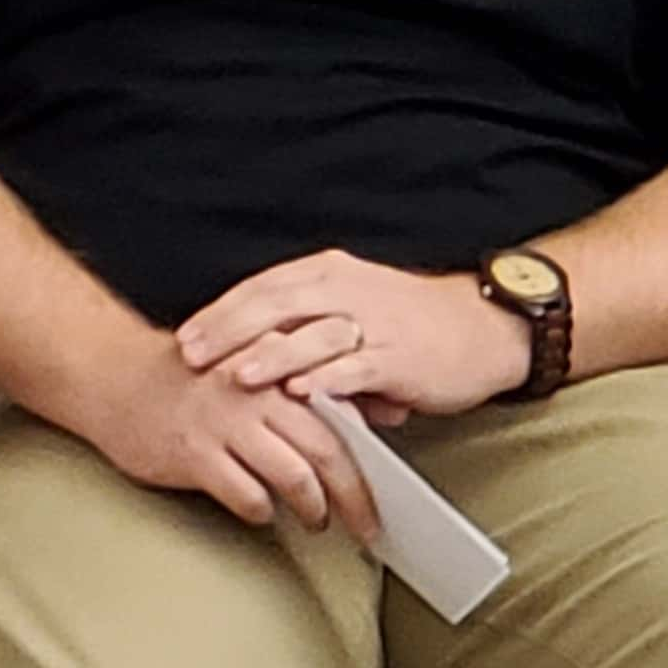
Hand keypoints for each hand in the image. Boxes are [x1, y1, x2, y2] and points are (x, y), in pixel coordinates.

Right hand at [81, 326, 379, 542]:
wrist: (110, 375)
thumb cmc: (183, 379)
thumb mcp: (246, 370)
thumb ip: (296, 390)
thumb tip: (360, 419)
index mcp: (272, 366)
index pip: (339, 415)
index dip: (368, 458)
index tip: (385, 489)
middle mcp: (253, 392)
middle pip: (326, 451)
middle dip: (355, 497)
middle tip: (368, 526)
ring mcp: (223, 422)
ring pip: (294, 476)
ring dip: (314, 509)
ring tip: (317, 521)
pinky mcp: (194, 452)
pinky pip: (246, 495)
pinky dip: (261, 510)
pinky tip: (260, 510)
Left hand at [173, 251, 532, 417]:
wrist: (482, 329)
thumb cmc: (408, 323)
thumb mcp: (350, 307)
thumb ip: (304, 328)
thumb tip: (255, 362)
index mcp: (328, 274)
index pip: (263, 288)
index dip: (222, 312)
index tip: (185, 337)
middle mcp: (346, 291)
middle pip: (277, 306)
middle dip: (230, 332)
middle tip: (194, 356)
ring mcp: (374, 323)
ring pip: (312, 335)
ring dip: (272, 356)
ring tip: (238, 376)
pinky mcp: (399, 357)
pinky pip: (356, 367)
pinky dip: (326, 380)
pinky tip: (300, 393)